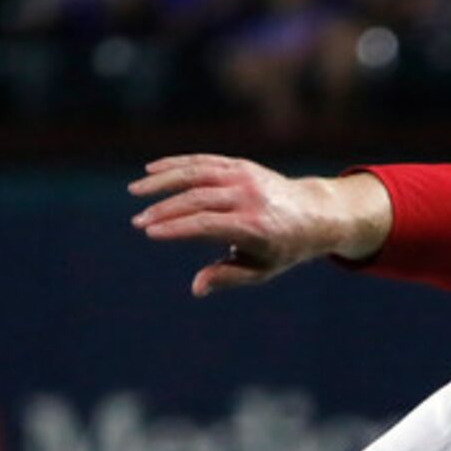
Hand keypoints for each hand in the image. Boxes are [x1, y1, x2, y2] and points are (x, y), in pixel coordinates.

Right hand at [126, 155, 390, 296]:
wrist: (314, 213)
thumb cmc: (283, 249)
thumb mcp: (261, 269)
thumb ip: (228, 276)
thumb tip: (196, 288)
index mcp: (254, 226)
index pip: (207, 224)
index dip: (176, 227)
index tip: (150, 232)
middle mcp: (248, 197)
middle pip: (197, 199)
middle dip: (164, 210)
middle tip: (137, 221)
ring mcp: (244, 176)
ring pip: (196, 174)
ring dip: (162, 181)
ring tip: (135, 191)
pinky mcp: (240, 165)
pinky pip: (203, 161)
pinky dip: (176, 164)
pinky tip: (151, 170)